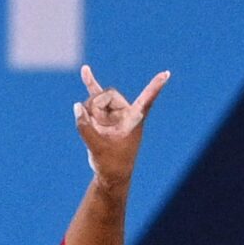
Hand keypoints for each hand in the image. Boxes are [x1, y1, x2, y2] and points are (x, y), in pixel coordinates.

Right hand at [75, 65, 167, 186]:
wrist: (110, 174)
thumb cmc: (111, 163)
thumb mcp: (97, 147)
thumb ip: (85, 127)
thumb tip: (77, 106)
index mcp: (134, 119)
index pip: (146, 100)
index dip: (155, 87)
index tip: (167, 74)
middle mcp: (125, 112)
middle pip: (108, 95)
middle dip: (96, 106)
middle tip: (95, 123)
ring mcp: (113, 112)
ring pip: (97, 98)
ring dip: (89, 109)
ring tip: (92, 127)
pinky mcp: (103, 114)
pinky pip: (95, 95)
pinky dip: (90, 83)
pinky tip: (85, 70)